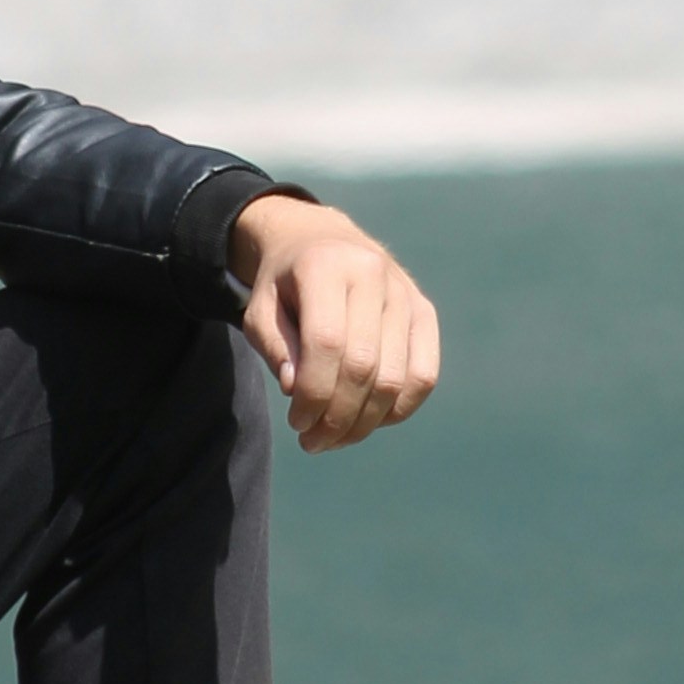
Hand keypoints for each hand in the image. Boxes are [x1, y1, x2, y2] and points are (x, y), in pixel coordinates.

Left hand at [230, 193, 440, 452]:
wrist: (320, 241)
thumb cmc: (284, 286)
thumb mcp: (260, 310)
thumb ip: (275, 348)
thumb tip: (297, 390)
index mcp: (325, 265)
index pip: (327, 344)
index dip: (313, 393)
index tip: (295, 423)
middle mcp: (372, 273)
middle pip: (363, 366)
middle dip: (336, 417)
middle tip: (312, 442)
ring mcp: (404, 292)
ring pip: (395, 377)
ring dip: (365, 422)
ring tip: (336, 439)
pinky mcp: (424, 311)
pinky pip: (424, 375)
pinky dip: (399, 409)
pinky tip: (369, 421)